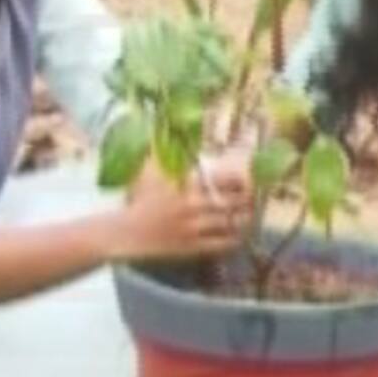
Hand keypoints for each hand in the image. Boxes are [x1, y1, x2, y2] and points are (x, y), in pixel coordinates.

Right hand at [112, 162, 251, 262]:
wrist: (122, 232)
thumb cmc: (139, 199)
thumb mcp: (152, 169)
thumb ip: (167, 150)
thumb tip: (174, 129)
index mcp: (186, 183)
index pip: (229, 178)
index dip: (245, 179)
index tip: (250, 180)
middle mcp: (193, 204)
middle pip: (236, 201)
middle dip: (250, 200)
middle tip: (254, 199)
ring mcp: (193, 227)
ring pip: (233, 223)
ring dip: (246, 220)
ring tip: (249, 216)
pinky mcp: (191, 247)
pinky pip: (224, 244)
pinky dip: (236, 239)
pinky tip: (239, 235)